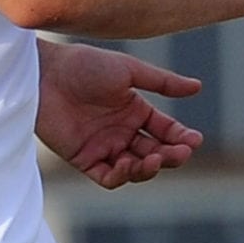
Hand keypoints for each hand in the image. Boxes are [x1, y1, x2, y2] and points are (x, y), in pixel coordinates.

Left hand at [35, 40, 203, 188]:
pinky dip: (122, 176)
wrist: (45, 74)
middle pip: (155, 152)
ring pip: (135, 169)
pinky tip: (129, 164)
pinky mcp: (84, 159)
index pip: (165, 130)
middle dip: (171, 155)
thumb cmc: (85, 65)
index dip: (181, 137)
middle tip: (181, 153)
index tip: (194, 140)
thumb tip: (198, 87)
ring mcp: (104, 147)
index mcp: (135, 110)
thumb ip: (163, 82)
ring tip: (155, 158)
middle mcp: (122, 132)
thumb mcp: (129, 70)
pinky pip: (108, 177)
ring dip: (149, 168)